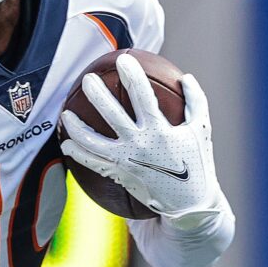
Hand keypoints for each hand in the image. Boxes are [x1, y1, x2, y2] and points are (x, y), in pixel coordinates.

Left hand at [60, 54, 224, 226]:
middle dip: (97, 93)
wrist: (190, 206)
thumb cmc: (197, 164)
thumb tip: (187, 76)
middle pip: (110, 114)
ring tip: (64, 113)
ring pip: (92, 142)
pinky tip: (66, 144)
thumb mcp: (202, 131)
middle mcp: (140, 144)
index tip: (123, 60)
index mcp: (161, 130)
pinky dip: (76, 153)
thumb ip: (196, 101)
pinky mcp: (119, 175)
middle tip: (88, 80)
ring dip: (75, 126)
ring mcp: (126, 161)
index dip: (132, 75)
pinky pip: (91, 163)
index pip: (142, 95)